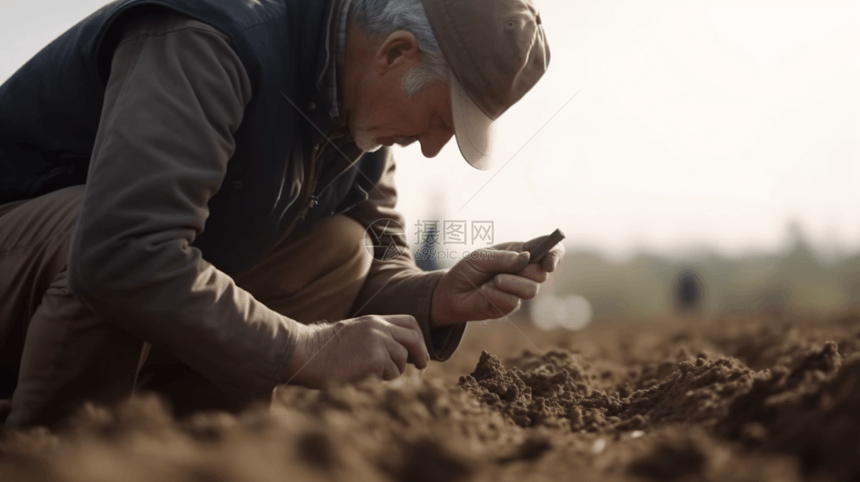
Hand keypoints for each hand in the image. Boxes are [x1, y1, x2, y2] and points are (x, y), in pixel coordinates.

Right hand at [285, 315, 429, 387]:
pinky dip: (380, 380)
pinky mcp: (375, 360)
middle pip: (414, 339)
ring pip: (401, 361)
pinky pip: (390, 374)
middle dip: (421, 354)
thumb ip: (374, 337)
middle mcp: (379, 328)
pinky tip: (363, 378)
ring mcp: (378, 343)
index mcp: (374, 320)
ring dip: (392, 371)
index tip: (418, 351)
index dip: (419, 337)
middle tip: (421, 366)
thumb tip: (398, 353)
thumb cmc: (323, 349)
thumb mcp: (353, 334)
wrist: (304, 352)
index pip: (409, 322)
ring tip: (371, 373)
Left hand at [430, 234, 564, 326]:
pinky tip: (485, 292)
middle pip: (542, 273)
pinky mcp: (510, 306)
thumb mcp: (481, 257)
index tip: (549, 263)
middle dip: (526, 271)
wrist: (452, 292)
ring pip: (532, 290)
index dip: (555, 255)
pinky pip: (514, 302)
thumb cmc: (467, 270)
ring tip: (493, 281)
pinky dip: (497, 295)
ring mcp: (518, 290)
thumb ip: (503, 257)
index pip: (548, 251)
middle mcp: (523, 271)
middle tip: (504, 270)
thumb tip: (526, 258)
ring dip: (510, 283)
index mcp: (520, 253)